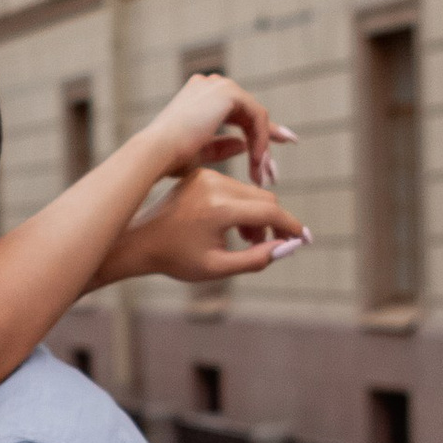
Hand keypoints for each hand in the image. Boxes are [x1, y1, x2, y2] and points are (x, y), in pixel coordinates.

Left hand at [105, 164, 308, 288]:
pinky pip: (235, 187)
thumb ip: (256, 259)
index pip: (270, 211)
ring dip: (256, 215)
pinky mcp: (203, 174)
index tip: (302, 240)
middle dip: (272, 223)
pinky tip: (230, 226)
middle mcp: (215, 185)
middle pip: (264, 199)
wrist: (140, 240)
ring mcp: (208, 176)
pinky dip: (241, 206)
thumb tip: (287, 248)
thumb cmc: (176, 258)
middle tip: (265, 245)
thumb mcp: (218, 268)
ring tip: (245, 238)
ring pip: (251, 193)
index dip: (290, 227)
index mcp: (219, 208)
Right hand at [148, 71, 291, 188]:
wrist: (156, 152)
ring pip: (255, 115)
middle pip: (249, 111)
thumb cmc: (169, 158)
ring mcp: (219, 85)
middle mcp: (209, 85)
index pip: (235, 111)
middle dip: (265, 138)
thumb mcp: (199, 153)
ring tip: (262, 172)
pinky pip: (257, 116)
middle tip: (272, 166)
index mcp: (198, 96)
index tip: (269, 152)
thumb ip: (222, 147)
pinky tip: (257, 160)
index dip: (255, 132)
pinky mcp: (229, 92)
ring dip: (262, 144)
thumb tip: (244, 146)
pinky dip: (261, 139)